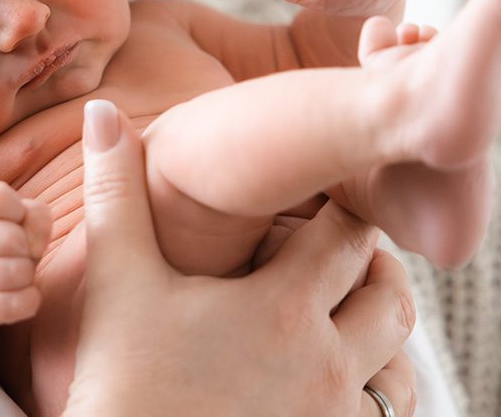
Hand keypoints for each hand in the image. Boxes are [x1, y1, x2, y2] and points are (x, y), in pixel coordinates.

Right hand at [0, 181, 51, 328]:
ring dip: (27, 273)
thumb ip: (37, 216)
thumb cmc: (8, 239)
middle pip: (8, 239)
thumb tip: (34, 245)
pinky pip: (10, 306)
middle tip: (21, 251)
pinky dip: (28, 300)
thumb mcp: (23, 217)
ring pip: (10, 273)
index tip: (17, 219)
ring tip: (21, 271)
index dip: (18, 209)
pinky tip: (25, 293)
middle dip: (26, 246)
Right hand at [64, 100, 416, 416]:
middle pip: (391, 298)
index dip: (339, 210)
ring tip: (344, 315)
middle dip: (373, 268)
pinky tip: (329, 377)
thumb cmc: (118, 379)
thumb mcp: (116, 280)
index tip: (320, 201)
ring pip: (399, 368)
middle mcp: (324, 366)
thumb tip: (101, 111)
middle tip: (341, 254)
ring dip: (380, 335)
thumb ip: (114, 191)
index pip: (347, 237)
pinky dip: (374, 391)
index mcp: (281, 309)